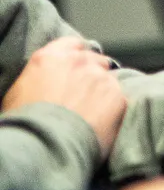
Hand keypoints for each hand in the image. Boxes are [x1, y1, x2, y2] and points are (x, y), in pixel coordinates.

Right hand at [2, 37, 126, 155]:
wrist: (44, 145)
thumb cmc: (25, 123)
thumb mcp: (18, 93)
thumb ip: (39, 77)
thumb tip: (45, 84)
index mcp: (51, 57)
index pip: (73, 44)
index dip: (76, 56)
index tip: (76, 69)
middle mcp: (79, 62)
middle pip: (95, 60)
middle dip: (92, 75)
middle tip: (83, 96)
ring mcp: (101, 77)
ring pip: (109, 79)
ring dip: (103, 92)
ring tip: (91, 113)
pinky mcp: (117, 96)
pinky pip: (119, 99)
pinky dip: (113, 109)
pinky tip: (100, 123)